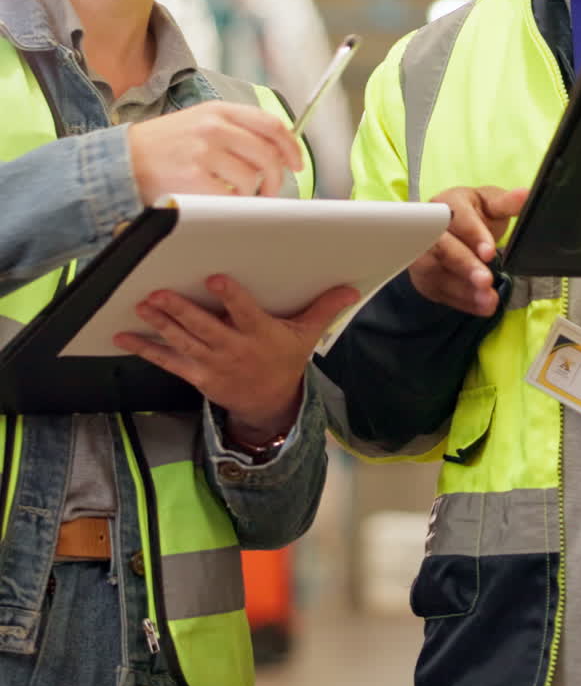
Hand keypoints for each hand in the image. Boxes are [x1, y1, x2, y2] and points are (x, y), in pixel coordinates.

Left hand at [112, 275, 358, 438]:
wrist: (269, 405)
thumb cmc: (284, 360)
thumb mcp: (306, 335)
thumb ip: (324, 308)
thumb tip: (351, 287)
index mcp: (260, 335)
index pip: (245, 313)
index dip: (230, 298)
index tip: (214, 280)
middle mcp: (233, 350)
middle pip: (204, 328)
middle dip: (180, 311)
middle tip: (158, 294)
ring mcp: (212, 364)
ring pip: (183, 341)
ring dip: (160, 324)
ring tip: (143, 305)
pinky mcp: (196, 374)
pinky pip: (167, 361)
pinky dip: (145, 349)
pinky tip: (124, 336)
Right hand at [128, 102, 303, 202]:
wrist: (124, 159)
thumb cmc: (165, 144)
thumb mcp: (200, 122)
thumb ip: (235, 129)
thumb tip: (275, 151)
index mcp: (219, 110)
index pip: (271, 124)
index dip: (291, 146)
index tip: (296, 163)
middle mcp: (214, 127)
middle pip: (267, 154)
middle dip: (276, 177)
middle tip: (271, 190)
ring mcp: (204, 152)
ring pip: (252, 177)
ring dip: (252, 192)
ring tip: (239, 194)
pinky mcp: (194, 177)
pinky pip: (231, 196)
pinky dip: (233, 203)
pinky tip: (222, 199)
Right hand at [408, 185, 527, 315]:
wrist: (452, 227)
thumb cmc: (475, 213)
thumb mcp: (492, 203)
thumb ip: (507, 202)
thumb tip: (525, 195)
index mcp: (449, 203)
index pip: (458, 217)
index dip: (472, 234)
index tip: (489, 252)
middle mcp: (430, 227)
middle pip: (442, 247)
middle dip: (464, 265)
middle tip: (486, 281)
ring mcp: (423, 253)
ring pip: (437, 273)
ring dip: (463, 289)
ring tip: (488, 300)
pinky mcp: (424, 276)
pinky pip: (440, 291)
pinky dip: (462, 301)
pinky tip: (483, 306)